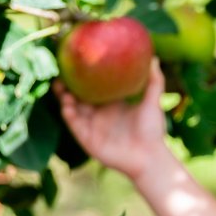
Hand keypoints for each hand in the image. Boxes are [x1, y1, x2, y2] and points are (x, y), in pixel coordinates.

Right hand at [53, 58, 167, 180]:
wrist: (149, 157)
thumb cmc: (152, 130)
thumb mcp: (153, 102)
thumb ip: (154, 81)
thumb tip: (154, 59)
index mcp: (112, 103)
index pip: (94, 86)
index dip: (84, 75)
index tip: (77, 60)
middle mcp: (99, 113)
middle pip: (78, 96)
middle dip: (68, 84)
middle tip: (61, 71)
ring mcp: (92, 126)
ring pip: (72, 108)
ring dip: (64, 98)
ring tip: (61, 86)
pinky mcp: (87, 139)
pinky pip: (74, 124)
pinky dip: (69, 114)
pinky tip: (66, 105)